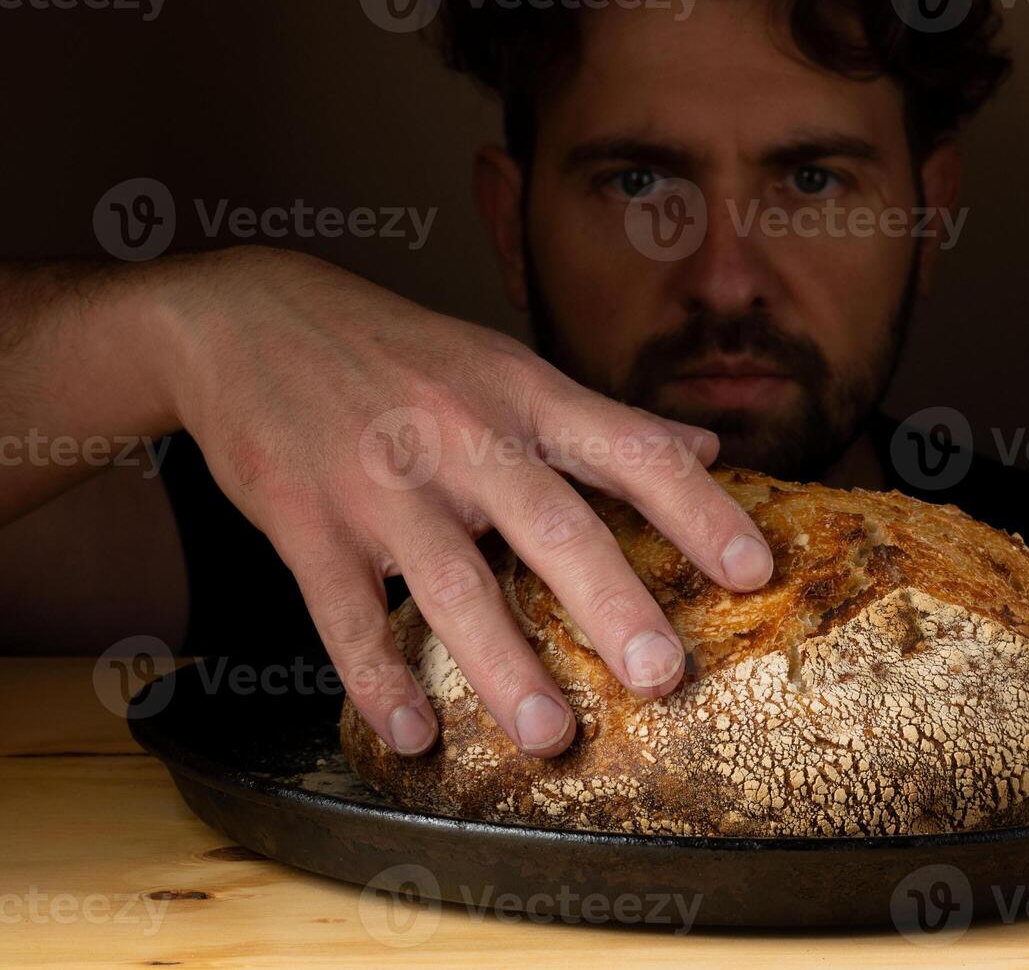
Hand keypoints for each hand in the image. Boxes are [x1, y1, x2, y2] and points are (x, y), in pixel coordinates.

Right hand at [158, 247, 772, 756]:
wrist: (245, 321)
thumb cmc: (400, 352)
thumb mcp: (508, 366)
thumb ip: (605, 417)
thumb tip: (703, 444)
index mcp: (524, 397)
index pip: (632, 451)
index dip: (700, 510)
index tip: (754, 570)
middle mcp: (463, 437)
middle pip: (552, 524)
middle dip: (613, 603)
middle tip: (665, 675)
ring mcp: (382, 483)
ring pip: (451, 581)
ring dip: (501, 665)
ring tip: (550, 735)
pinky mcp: (307, 524)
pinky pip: (345, 613)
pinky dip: (376, 679)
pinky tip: (411, 736)